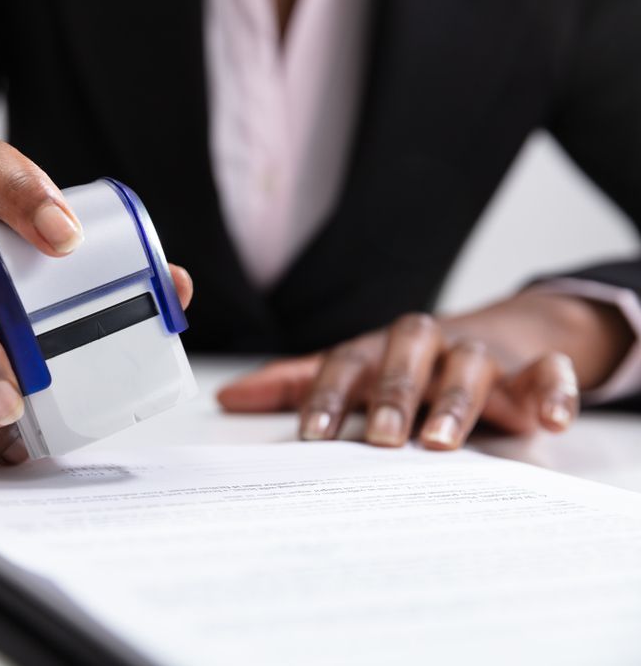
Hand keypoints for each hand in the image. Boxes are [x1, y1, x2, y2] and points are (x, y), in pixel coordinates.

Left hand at [217, 291, 633, 448]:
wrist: (489, 339)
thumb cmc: (404, 369)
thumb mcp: (351, 375)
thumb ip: (296, 386)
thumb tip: (229, 398)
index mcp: (377, 350)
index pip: (346, 365)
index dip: (328, 397)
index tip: (311, 437)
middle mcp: (425, 347)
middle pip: (406, 354)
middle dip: (392, 394)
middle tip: (379, 439)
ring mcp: (478, 356)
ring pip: (468, 364)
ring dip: (455, 400)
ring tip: (440, 442)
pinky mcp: (529, 371)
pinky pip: (546, 373)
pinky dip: (553, 391)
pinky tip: (551, 420)